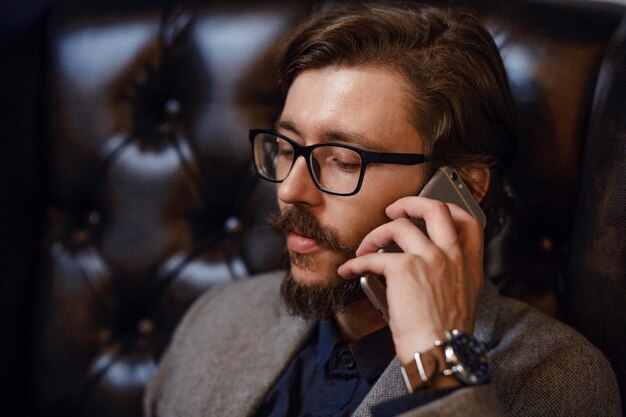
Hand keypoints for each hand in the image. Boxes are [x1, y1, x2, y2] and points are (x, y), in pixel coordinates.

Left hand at [337, 196, 484, 365]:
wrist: (439, 352)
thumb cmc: (444, 334)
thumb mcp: (461, 298)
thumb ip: (449, 275)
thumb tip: (420, 263)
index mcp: (468, 264)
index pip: (468, 221)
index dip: (447, 209)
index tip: (427, 210)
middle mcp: (452, 256)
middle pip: (435, 208)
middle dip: (410, 203)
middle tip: (393, 211)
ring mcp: (429, 258)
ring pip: (399, 225)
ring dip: (376, 234)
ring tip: (365, 249)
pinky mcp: (404, 268)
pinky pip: (373, 256)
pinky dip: (356, 262)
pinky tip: (349, 270)